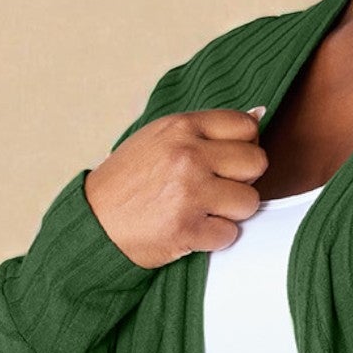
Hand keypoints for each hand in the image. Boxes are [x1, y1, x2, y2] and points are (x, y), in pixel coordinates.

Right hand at [82, 102, 270, 268]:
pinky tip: (192, 230)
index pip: (246, 126)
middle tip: (217, 189)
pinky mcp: (187, 229)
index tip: (227, 161)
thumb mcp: (159, 139)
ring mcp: (189, 193)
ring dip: (231, 211)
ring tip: (203, 210)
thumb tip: (258, 114)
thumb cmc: (127, 181)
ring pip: (249, 201)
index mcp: (181, 127)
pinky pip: (230, 234)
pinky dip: (214, 238)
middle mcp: (188, 155)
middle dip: (242, 179)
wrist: (93, 223)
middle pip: (256, 162)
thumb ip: (206, 130)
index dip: (244, 146)